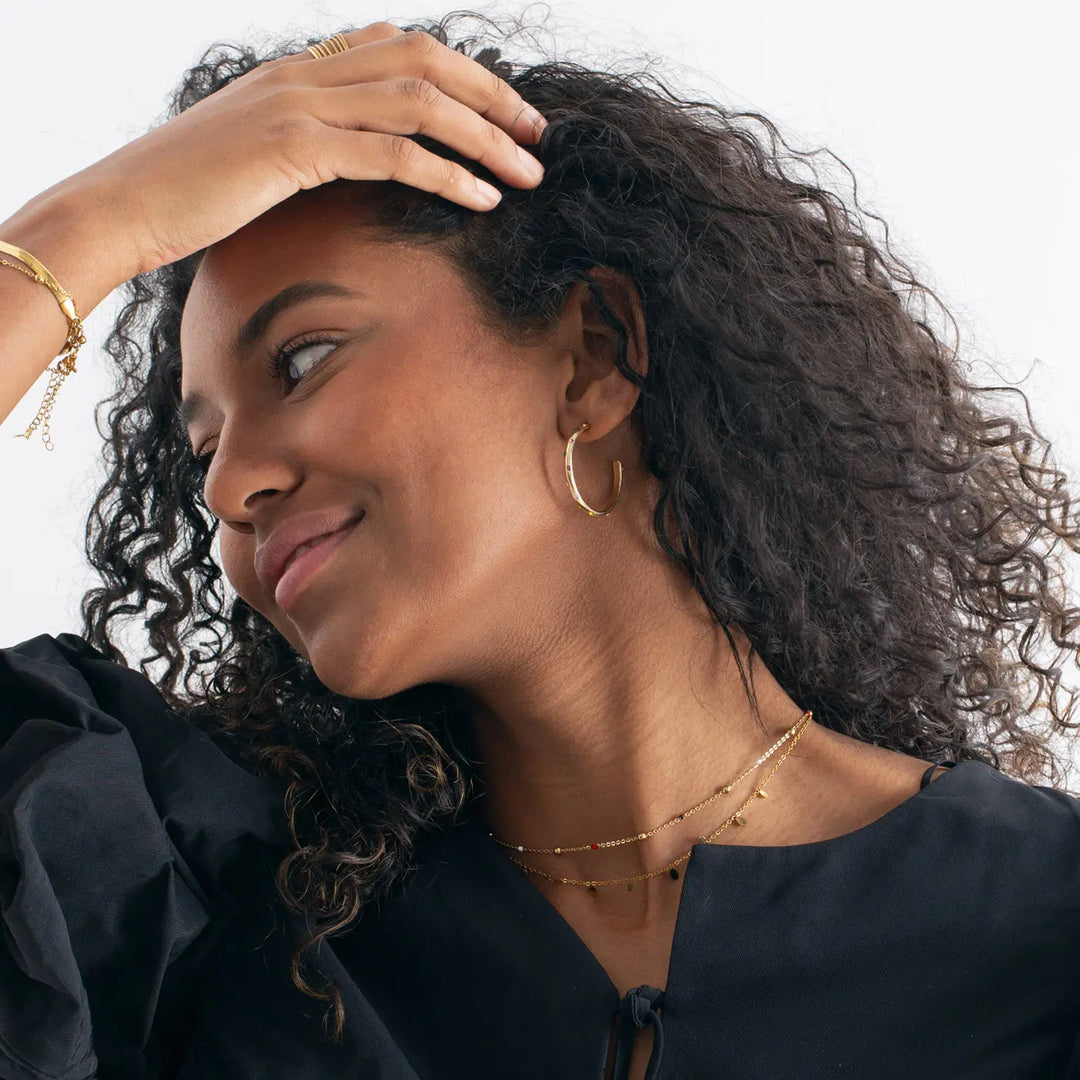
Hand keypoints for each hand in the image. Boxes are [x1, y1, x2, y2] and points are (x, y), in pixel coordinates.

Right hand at [54, 22, 546, 281]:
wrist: (121, 206)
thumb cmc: (186, 193)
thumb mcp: (254, 155)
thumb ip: (308, 143)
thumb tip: (356, 162)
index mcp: (300, 70)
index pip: (398, 47)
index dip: (463, 73)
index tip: (504, 110)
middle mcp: (306, 74)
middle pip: (424, 62)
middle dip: (491, 95)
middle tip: (537, 134)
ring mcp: (300, 105)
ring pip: (419, 103)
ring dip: (484, 136)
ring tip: (528, 171)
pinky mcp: (294, 148)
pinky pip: (393, 154)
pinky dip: (447, 174)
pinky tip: (483, 198)